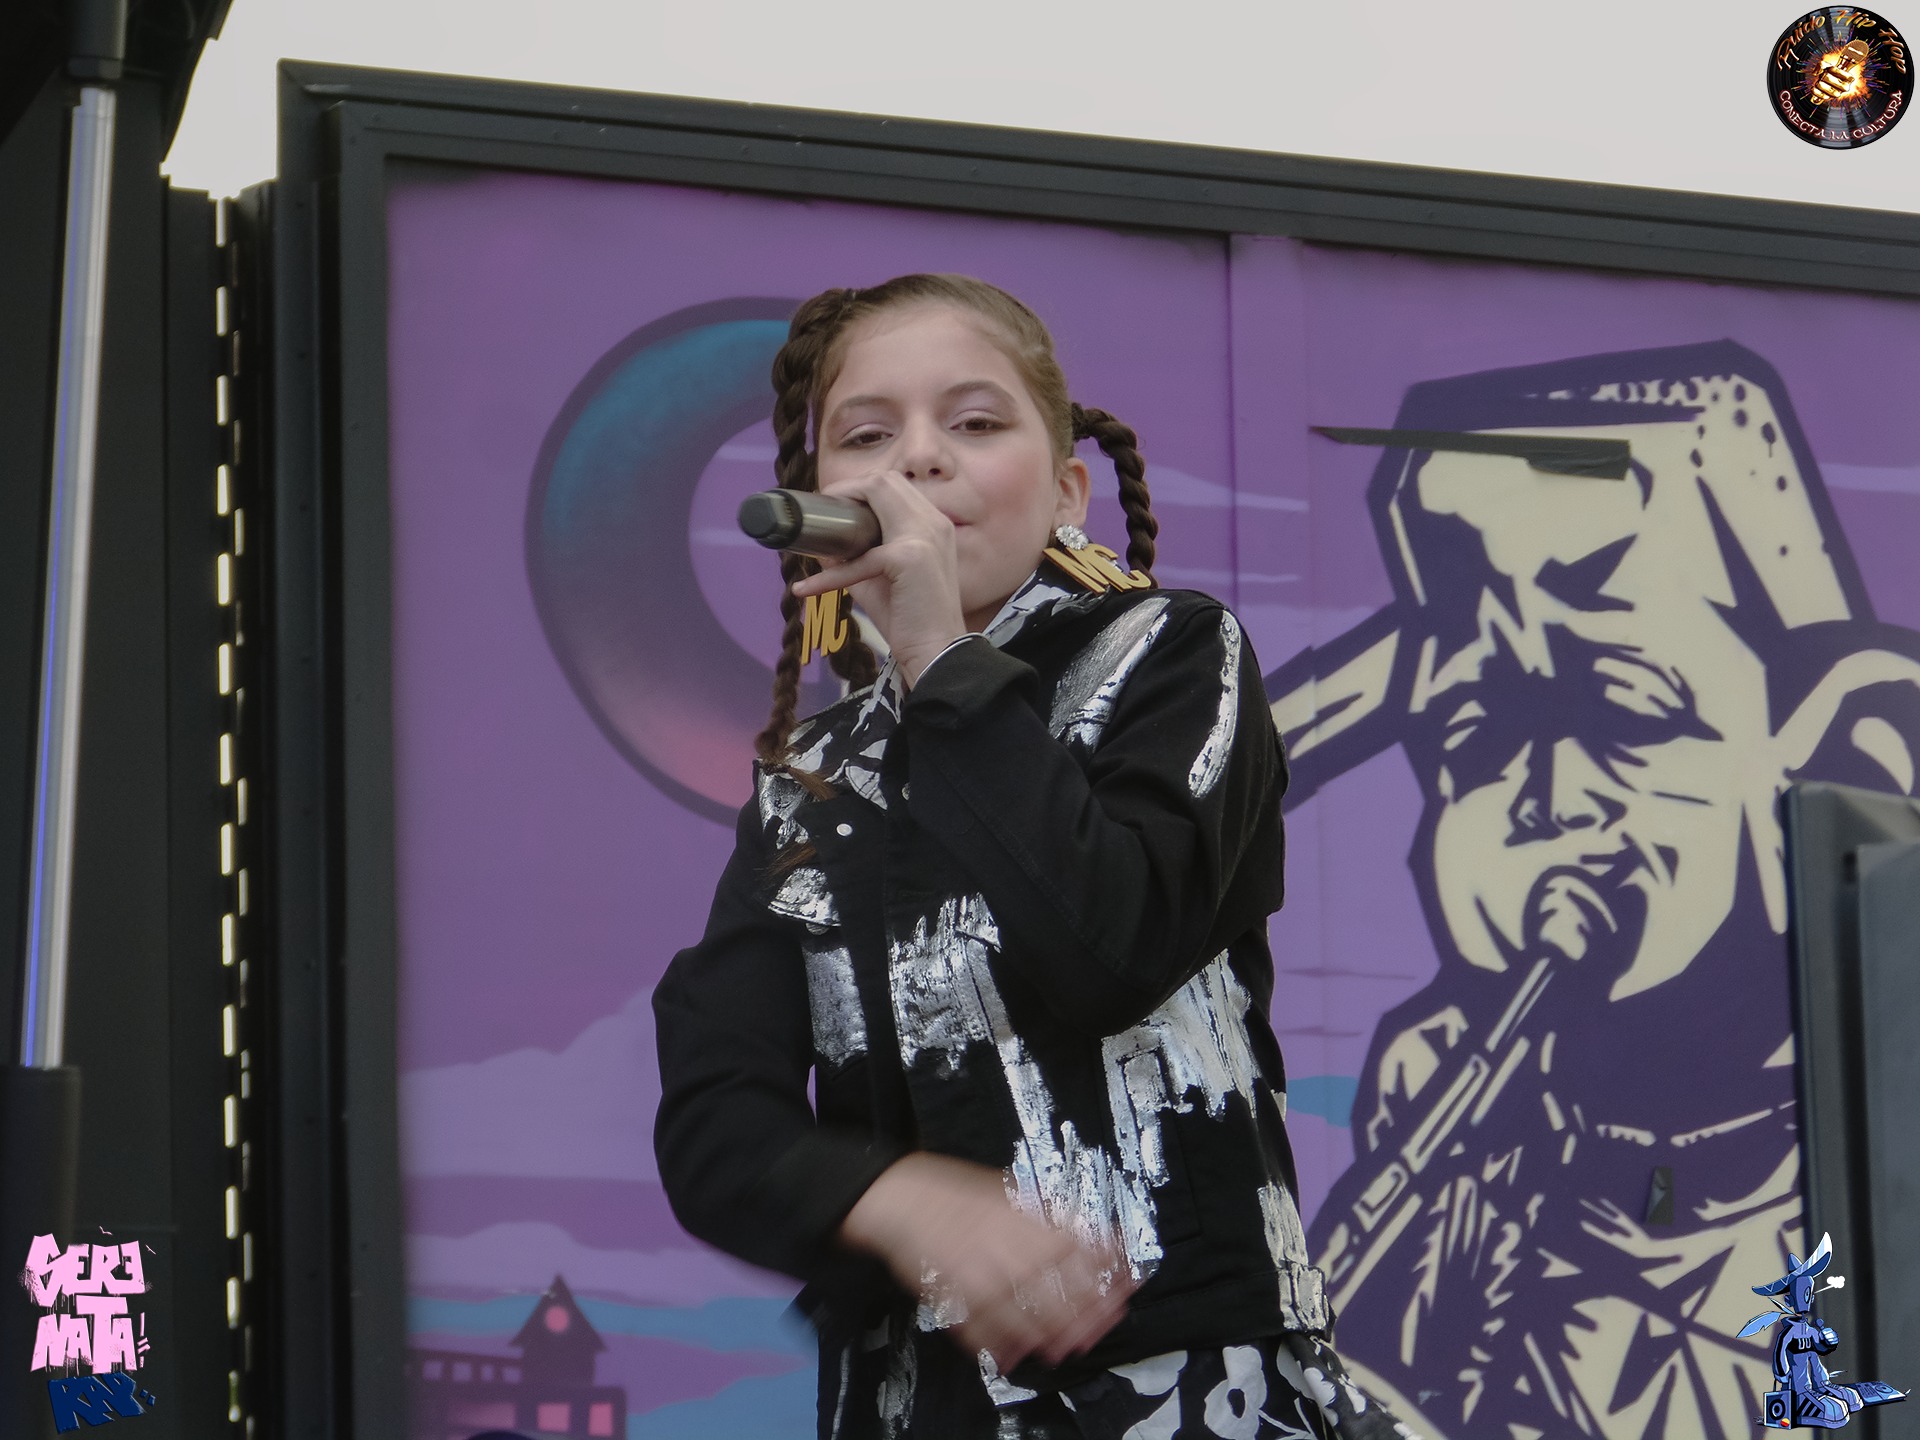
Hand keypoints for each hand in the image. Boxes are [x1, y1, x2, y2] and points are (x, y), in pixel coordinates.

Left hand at [788, 470, 966, 686]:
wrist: (938, 654)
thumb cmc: (911, 622)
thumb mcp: (879, 581)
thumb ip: (854, 559)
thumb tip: (820, 548)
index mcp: (934, 525)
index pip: (895, 485)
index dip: (861, 489)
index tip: (835, 508)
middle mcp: (934, 522)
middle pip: (885, 480)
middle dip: (847, 489)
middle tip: (820, 513)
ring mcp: (924, 536)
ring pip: (877, 493)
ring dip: (842, 505)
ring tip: (816, 528)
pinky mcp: (909, 558)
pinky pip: (858, 559)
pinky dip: (831, 575)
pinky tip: (807, 589)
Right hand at [839, 1153, 1132, 1372]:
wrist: (904, 1198)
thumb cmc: (958, 1193)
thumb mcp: (1011, 1191)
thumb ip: (1049, 1215)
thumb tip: (1094, 1233)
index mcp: (1023, 1219)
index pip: (1078, 1250)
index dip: (1106, 1272)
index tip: (1126, 1285)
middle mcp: (1006, 1250)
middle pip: (1058, 1292)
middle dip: (1086, 1315)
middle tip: (1102, 1327)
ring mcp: (980, 1277)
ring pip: (1026, 1319)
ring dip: (1051, 1337)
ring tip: (1065, 1347)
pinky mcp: (955, 1298)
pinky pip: (984, 1332)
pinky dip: (1003, 1347)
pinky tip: (1017, 1353)